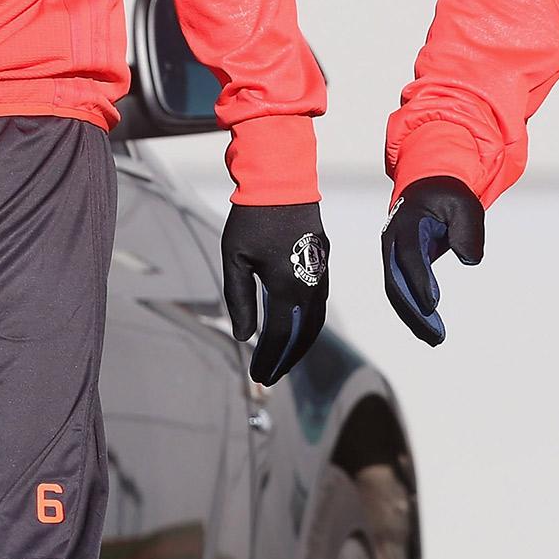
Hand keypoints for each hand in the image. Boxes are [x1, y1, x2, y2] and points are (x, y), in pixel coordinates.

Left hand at [222, 202, 328, 385]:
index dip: (269, 359)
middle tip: (271, 375)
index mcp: (286, 287)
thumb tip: (244, 336)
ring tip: (284, 357)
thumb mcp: (235, 260)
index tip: (258, 376)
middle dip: (286, 358)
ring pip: (315, 320)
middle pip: (301, 335)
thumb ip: (239, 299)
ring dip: (300, 343)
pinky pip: (319, 303)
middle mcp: (309, 285)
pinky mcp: (323, 262)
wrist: (282, 182)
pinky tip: (296, 326)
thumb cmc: (251, 219)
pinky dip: (308, 323)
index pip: (278, 336)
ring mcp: (320, 273)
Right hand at [381, 175, 483, 344]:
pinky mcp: (396, 264)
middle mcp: (392, 240)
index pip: (409, 254)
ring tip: (435, 338)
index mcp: (407, 222)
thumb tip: (469, 259)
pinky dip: (411, 311)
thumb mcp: (465, 206)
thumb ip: (468, 231)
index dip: (419, 280)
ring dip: (412, 317)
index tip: (433, 305)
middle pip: (396, 280)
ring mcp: (391, 253)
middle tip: (436, 335)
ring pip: (395, 291)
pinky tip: (428, 328)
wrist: (427, 186)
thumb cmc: (448, 197)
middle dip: (414, 310)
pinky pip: (400, 291)